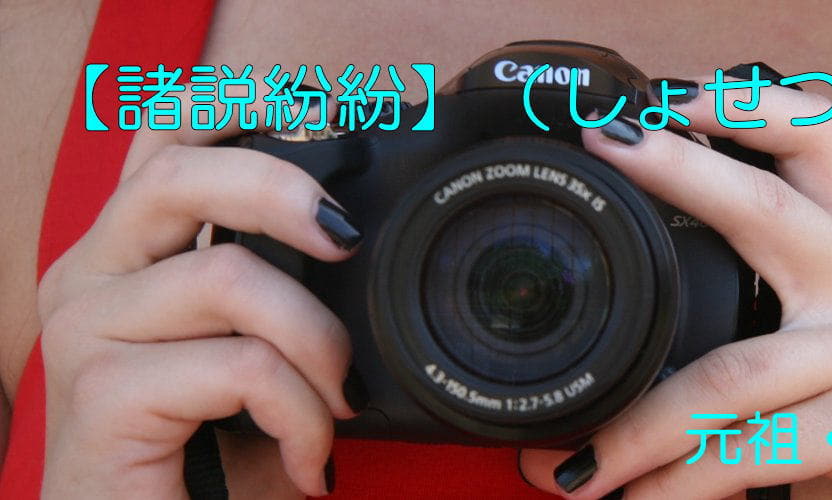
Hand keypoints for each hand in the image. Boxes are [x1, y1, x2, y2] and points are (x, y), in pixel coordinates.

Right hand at [36, 124, 359, 497]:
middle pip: (180, 172)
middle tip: (347, 237)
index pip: (165, 137)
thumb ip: (287, 290)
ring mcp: (86, 333)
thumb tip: (362, 238)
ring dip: (318, 345)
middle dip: (283, 186)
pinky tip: (311, 459)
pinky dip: (302, 415)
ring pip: (230, 280)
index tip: (322, 113)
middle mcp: (91, 276)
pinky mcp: (100, 397)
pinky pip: (239, 368)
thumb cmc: (212, 457)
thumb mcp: (256, 353)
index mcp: (129, 252)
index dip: (238, 103)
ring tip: (340, 404)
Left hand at [517, 78, 831, 497]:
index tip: (662, 102)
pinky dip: (679, 485)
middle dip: (679, 168)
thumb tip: (639, 378)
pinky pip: (748, 447)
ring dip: (639, 429)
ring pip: (730, 372)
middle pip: (771, 205)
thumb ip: (762, 352)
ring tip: (579, 464)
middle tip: (605, 147)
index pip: (818, 146)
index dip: (744, 107)